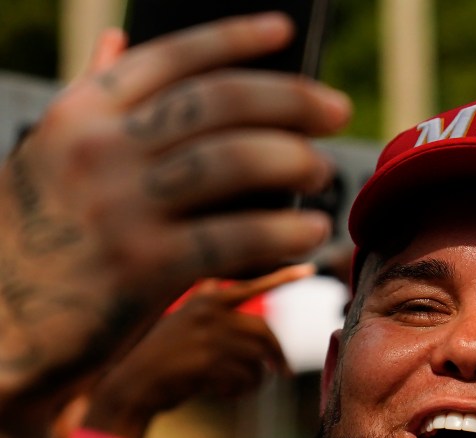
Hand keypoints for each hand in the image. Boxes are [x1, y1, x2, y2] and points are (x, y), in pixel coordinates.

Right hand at [0, 13, 350, 416]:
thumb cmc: (37, 241)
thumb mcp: (48, 156)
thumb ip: (92, 100)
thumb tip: (118, 39)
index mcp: (81, 115)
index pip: (173, 57)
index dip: (235, 37)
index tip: (285, 30)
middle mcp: (100, 149)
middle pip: (221, 102)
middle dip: (292, 99)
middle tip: (337, 111)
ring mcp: (121, 206)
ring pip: (237, 160)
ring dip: (297, 162)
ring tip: (323, 173)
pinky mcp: (144, 267)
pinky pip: (237, 237)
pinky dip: (285, 232)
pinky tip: (311, 232)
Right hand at [80, 264, 311, 437]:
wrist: (129, 387)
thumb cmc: (159, 357)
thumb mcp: (180, 320)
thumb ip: (208, 308)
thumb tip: (233, 299)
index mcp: (205, 296)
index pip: (253, 284)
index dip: (283, 276)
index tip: (311, 269)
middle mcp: (209, 309)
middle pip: (265, 332)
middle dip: (278, 355)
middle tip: (284, 372)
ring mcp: (209, 335)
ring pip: (257, 359)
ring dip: (255, 379)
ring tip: (237, 386)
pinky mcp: (209, 362)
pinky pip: (246, 379)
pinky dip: (241, 392)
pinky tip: (221, 393)